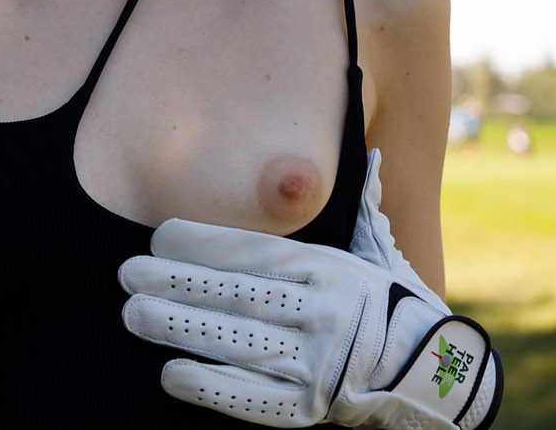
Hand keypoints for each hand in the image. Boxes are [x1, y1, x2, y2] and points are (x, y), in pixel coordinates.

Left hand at [119, 149, 501, 427]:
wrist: (428, 373)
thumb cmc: (383, 302)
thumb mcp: (372, 249)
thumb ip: (354, 204)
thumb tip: (355, 152)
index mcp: (330, 270)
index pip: (257, 253)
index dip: (205, 244)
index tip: (158, 236)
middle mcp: (322, 313)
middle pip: (238, 296)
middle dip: (177, 283)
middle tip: (127, 273)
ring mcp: (316, 363)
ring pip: (237, 342)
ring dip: (181, 328)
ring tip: (133, 313)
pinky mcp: (309, 407)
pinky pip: (254, 398)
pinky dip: (212, 387)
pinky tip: (171, 375)